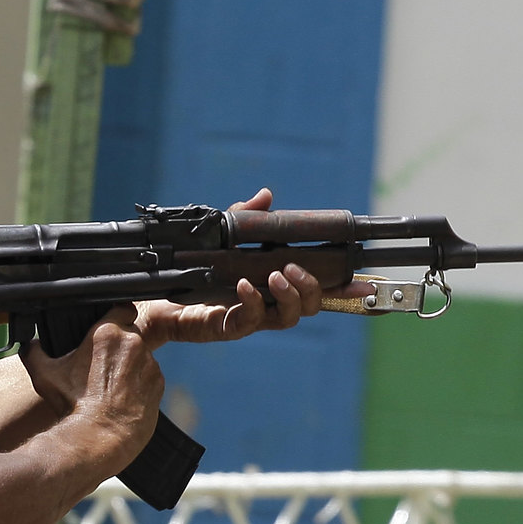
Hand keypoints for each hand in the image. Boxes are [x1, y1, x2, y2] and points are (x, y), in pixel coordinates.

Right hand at [20, 306, 163, 466]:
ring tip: (112, 388)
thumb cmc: (71, 406)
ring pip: (142, 357)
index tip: (108, 331)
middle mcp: (133, 343)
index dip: (116, 317)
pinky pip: (150, 377)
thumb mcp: (44, 375)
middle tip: (103, 367)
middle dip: (119, 347)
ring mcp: (149, 364)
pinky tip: (125, 398)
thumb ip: (34, 352)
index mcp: (106, 333)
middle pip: (130, 334)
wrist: (97, 439)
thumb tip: (29, 344)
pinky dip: (141, 384)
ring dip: (131, 366)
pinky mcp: (158, 384)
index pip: (122, 308)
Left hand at [136, 189, 328, 346]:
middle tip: (294, 269)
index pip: (317, 287)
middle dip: (311, 288)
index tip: (363, 282)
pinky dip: (251, 302)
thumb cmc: (196, 269)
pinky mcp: (230, 327)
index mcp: (276, 284)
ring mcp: (252, 318)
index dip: (344, 288)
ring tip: (277, 276)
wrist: (159, 297)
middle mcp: (269, 304)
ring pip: (287, 317)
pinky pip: (249, 320)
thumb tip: (266, 195)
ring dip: (288, 296)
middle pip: (309, 306)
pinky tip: (244, 286)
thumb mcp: (222, 236)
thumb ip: (246, 217)